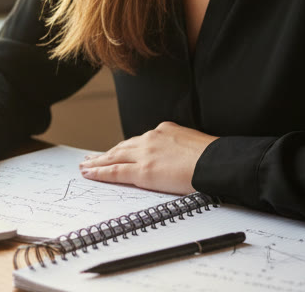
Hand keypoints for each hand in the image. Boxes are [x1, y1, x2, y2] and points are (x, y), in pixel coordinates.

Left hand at [79, 122, 216, 194]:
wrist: (218, 163)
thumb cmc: (214, 157)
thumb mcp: (195, 143)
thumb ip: (180, 147)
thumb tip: (180, 158)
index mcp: (165, 130)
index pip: (140, 141)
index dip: (125, 148)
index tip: (116, 151)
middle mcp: (151, 138)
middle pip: (122, 147)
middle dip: (106, 153)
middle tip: (92, 158)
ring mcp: (145, 154)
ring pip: (114, 157)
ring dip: (98, 162)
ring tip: (86, 166)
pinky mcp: (143, 171)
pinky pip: (115, 171)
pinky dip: (100, 172)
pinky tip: (89, 173)